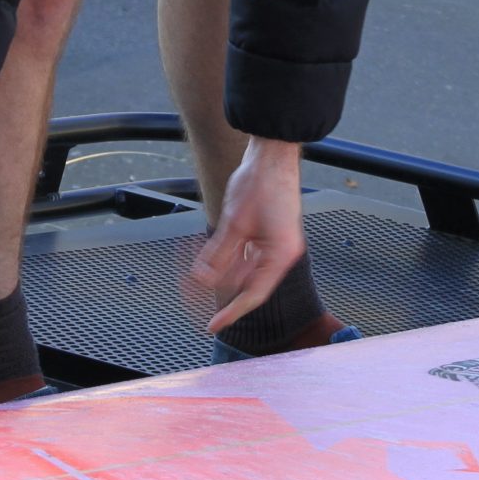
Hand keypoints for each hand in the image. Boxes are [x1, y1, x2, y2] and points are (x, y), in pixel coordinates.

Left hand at [188, 138, 305, 334]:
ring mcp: (277, 244)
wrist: (272, 155)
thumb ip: (218, 253)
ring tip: (197, 276)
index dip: (231, 312)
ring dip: (222, 273)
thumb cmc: (261, 182)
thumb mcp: (233, 222)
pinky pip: (248, 256)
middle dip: (221, 290)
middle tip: (196, 296)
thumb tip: (203, 278)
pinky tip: (211, 260)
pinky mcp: (270, 234)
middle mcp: (282, 253)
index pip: (253, 294)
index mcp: (280, 254)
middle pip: (249, 284)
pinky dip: (229, 259)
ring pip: (246, 270)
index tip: (213, 324)